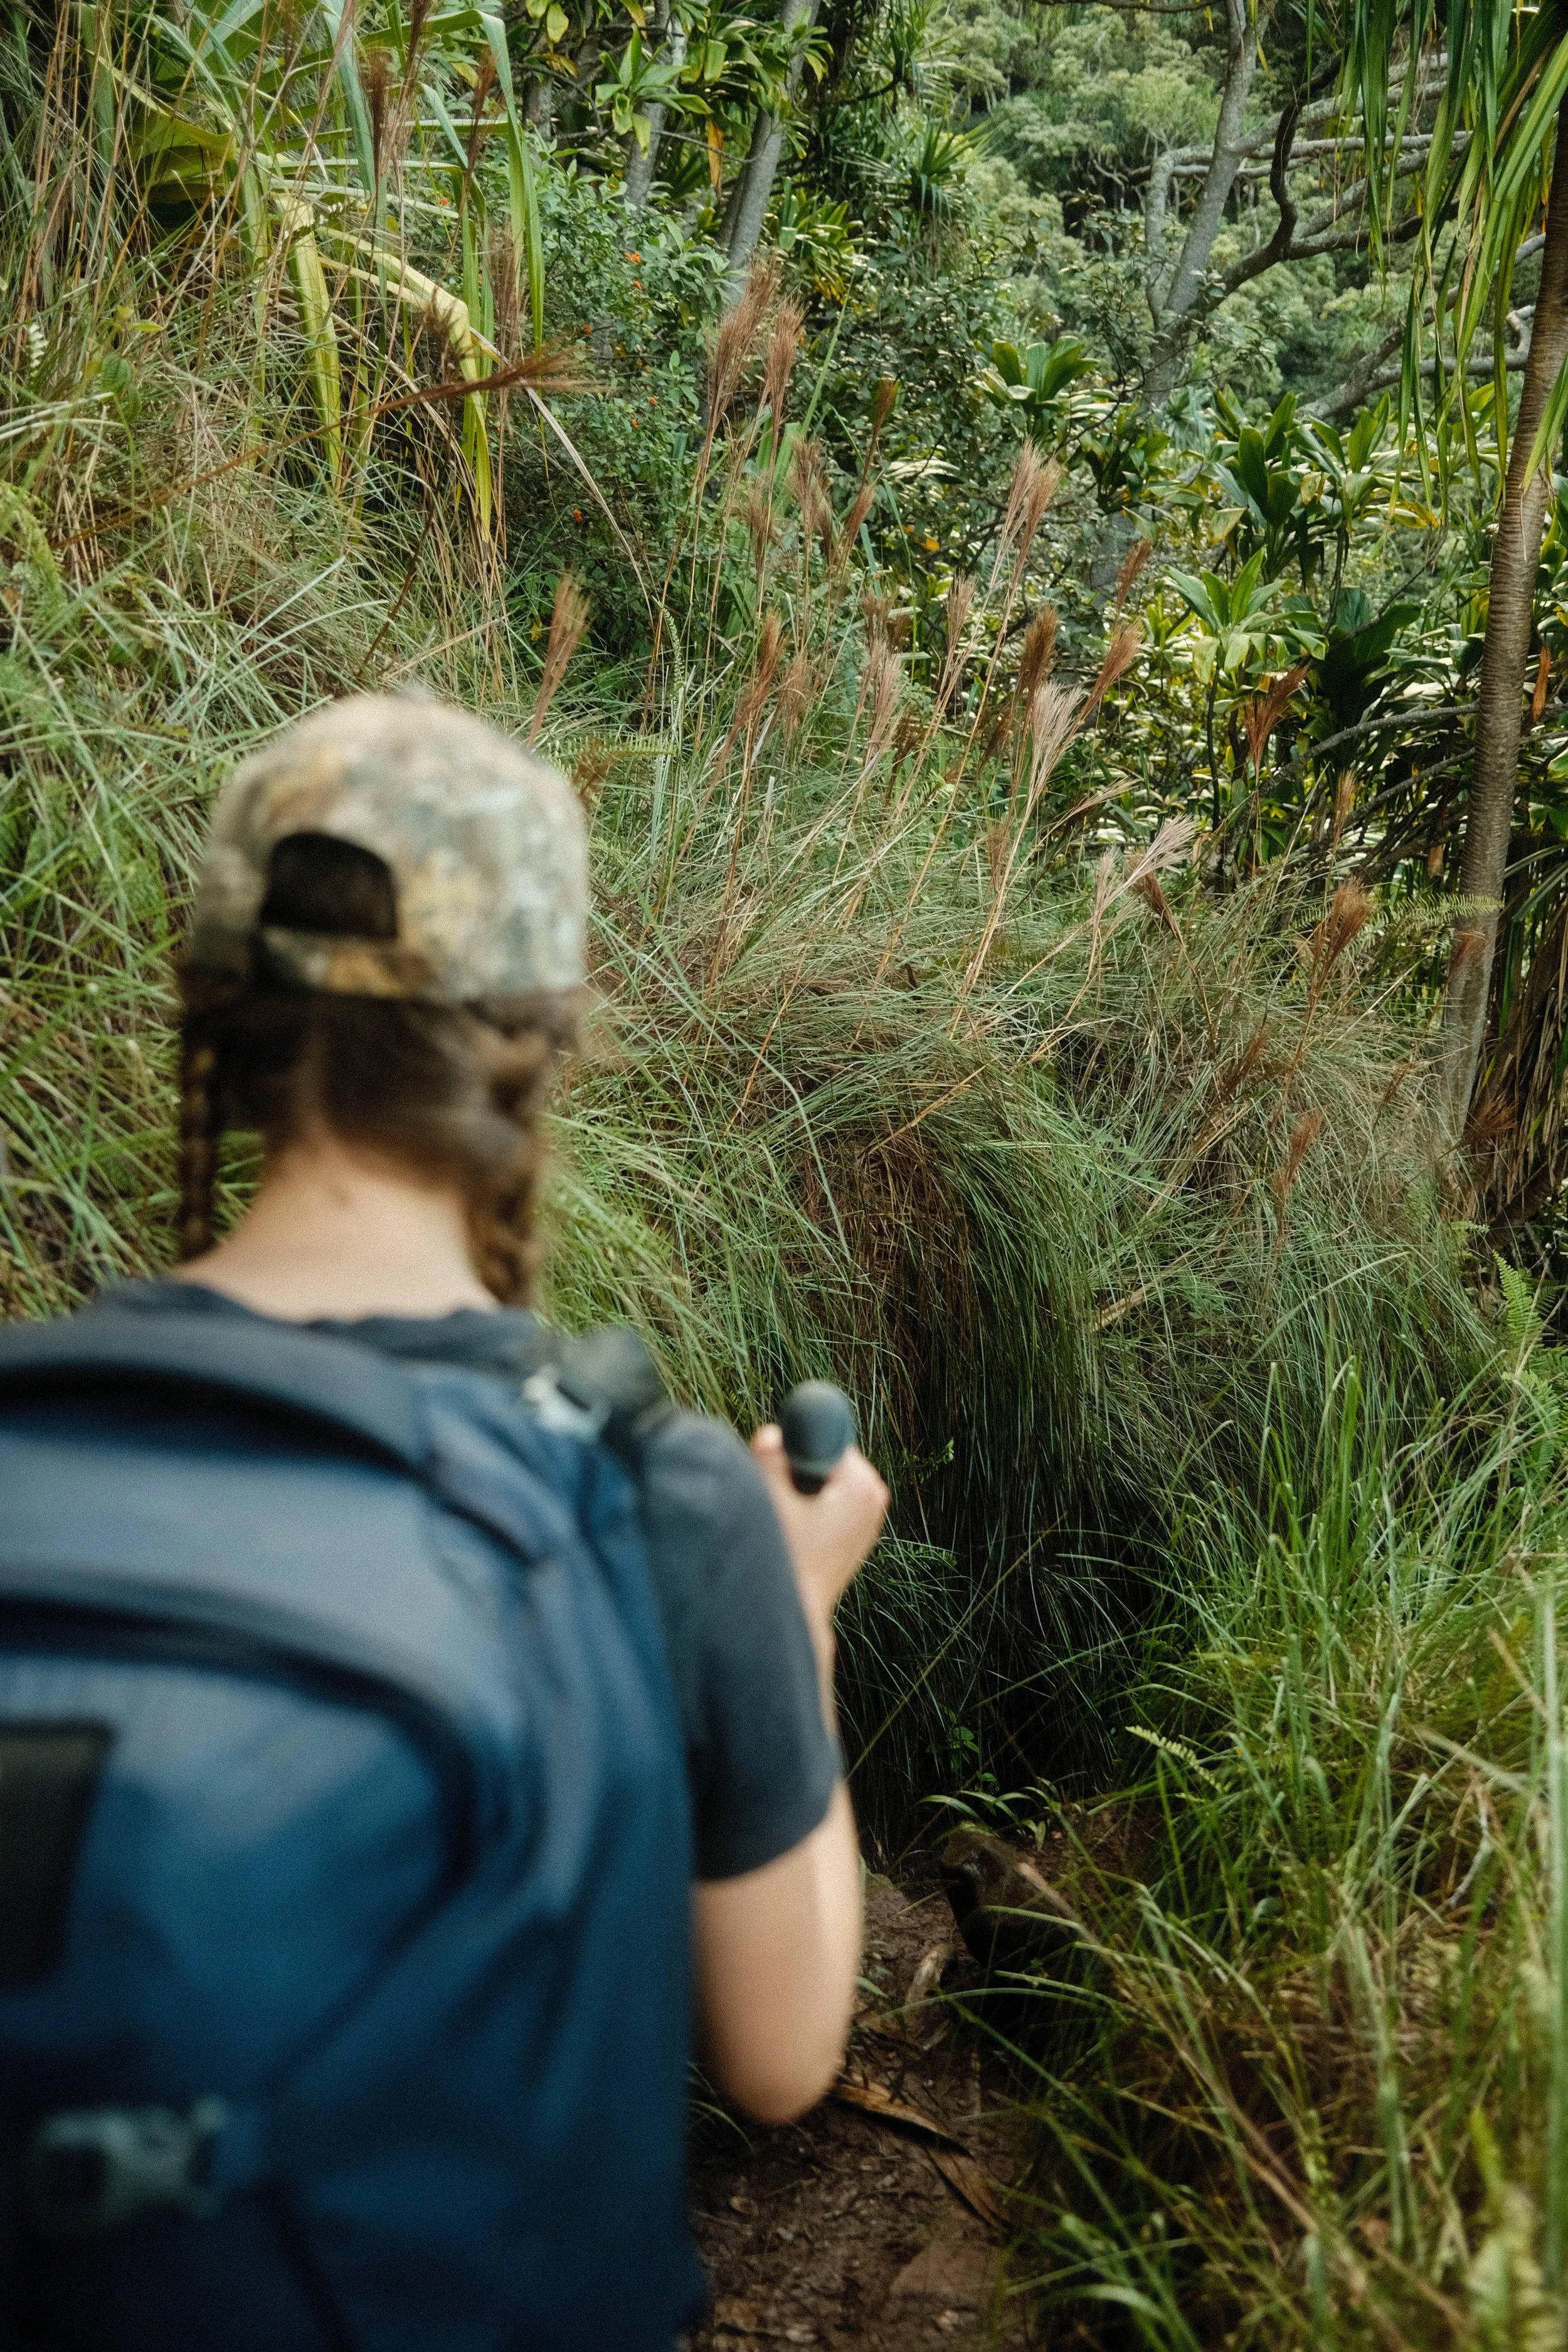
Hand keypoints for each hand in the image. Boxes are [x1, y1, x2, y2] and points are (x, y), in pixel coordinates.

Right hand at [750, 1424, 888, 1635]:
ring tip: (788, 1522)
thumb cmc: (787, 1561)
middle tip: (778, 1500)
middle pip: (825, 1455)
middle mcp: (874, 1495)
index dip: (793, 1448)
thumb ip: (771, 1460)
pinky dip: (808, 1503)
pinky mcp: (858, 1527)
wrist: (799, 1614)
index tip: (775, 1466)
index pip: (823, 1437)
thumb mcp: (773, 1504)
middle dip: (796, 1466)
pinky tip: (797, 1531)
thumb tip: (774, 1432)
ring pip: (824, 1476)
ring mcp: (869, 1513)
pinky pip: (828, 1495)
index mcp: (862, 1485)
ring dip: (800, 1486)